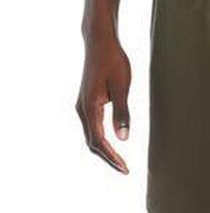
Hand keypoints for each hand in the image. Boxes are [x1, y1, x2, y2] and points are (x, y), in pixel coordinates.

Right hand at [76, 34, 130, 172]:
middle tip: (124, 169)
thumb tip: (124, 138)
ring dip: (104, 149)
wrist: (100, 43)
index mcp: (89, 108)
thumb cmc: (114, 61)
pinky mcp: (86, 101)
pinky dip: (100, 138)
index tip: (125, 168)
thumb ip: (122, 112)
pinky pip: (91, 126)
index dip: (112, 157)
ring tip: (119, 160)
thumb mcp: (122, 86)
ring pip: (90, 135)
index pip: (98, 141)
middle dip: (108, 157)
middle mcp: (82, 109)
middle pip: (92, 142)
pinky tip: (112, 141)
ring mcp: (82, 105)